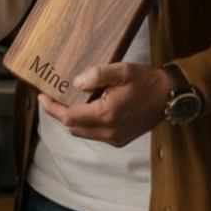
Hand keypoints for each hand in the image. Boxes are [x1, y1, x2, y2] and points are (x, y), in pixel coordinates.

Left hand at [38, 62, 170, 146]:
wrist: (169, 96)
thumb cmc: (146, 81)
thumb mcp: (122, 70)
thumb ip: (97, 75)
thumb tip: (76, 83)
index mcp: (107, 115)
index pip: (69, 117)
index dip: (52, 109)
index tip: (41, 96)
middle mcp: (110, 132)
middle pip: (73, 127)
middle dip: (59, 114)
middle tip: (51, 97)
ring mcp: (116, 138)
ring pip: (83, 132)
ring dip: (71, 119)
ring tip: (64, 101)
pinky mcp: (120, 139)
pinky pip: (94, 134)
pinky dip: (84, 123)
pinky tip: (83, 108)